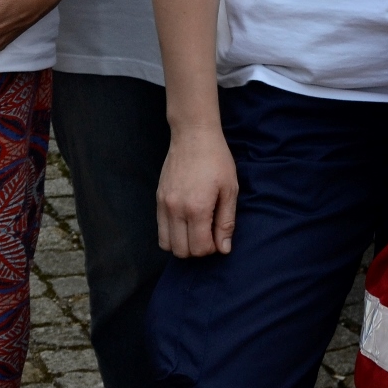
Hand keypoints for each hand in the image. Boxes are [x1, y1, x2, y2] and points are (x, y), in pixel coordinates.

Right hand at [158, 126, 238, 257]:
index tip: (219, 237)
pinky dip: (172, 234)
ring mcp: (164, 205)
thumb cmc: (217, 160)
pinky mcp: (158, 199)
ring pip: (166, 244)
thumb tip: (224, 249)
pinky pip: (160, 229)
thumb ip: (226, 221)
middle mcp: (176, 210)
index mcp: (197, 208)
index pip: (199, 248)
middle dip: (197, 250)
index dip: (212, 249)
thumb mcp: (230, 189)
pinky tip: (185, 222)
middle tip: (208, 235)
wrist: (193, 136)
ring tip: (196, 231)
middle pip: (181, 251)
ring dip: (182, 244)